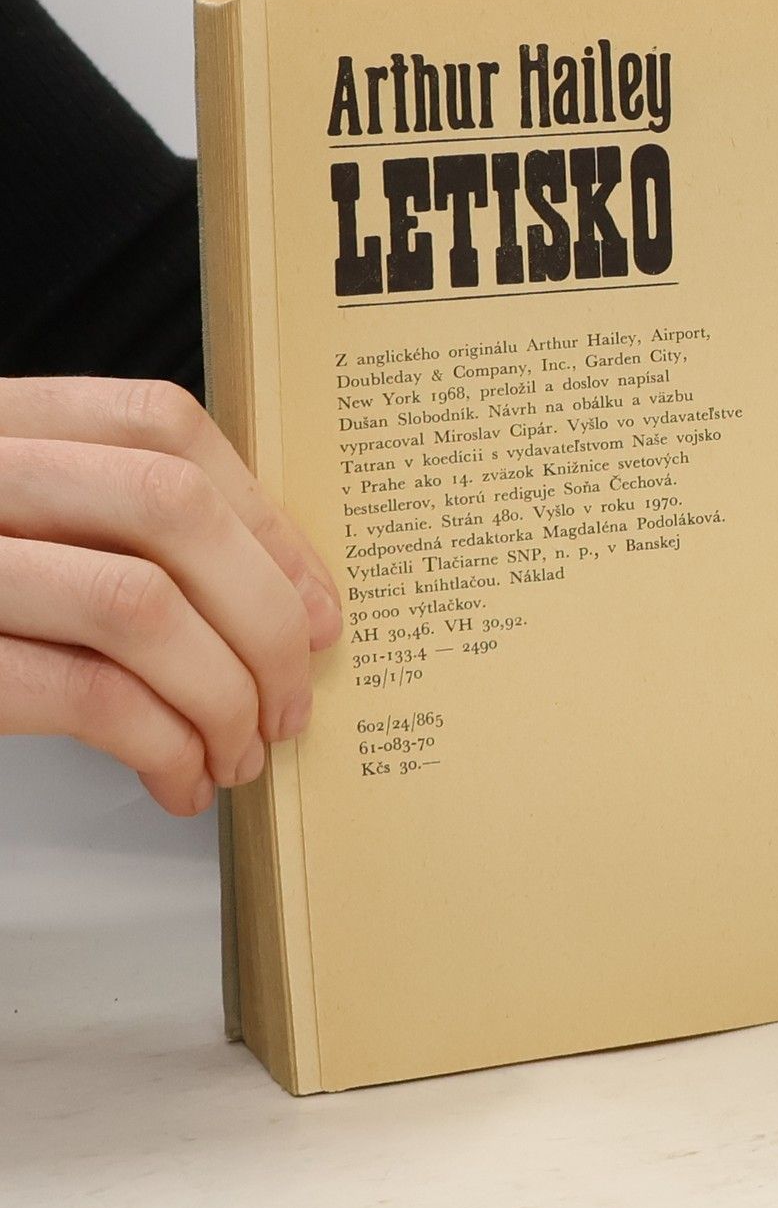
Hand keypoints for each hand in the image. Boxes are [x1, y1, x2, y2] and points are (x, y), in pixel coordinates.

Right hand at [0, 377, 341, 815]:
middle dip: (264, 616)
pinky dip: (160, 745)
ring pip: (137, 605)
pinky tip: (177, 781)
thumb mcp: (14, 530)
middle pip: (169, 509)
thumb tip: (283, 595)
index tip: (317, 605)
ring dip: (223, 694)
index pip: (160, 426)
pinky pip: (81, 693)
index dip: (264, 520)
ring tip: (240, 754)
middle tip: (293, 699)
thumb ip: (102, 525)